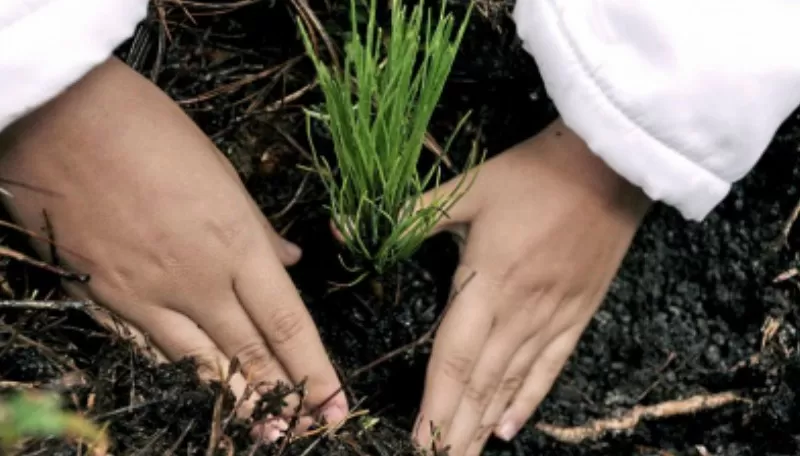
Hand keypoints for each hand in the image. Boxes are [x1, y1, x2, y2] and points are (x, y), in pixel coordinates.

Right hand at [0, 58, 347, 437]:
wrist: (62, 118)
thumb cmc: (150, 131)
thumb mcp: (221, 172)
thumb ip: (256, 228)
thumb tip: (286, 260)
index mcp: (236, 244)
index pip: (287, 324)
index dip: (315, 371)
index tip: (336, 404)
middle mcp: (198, 281)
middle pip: (250, 354)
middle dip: (283, 398)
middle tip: (306, 433)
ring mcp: (147, 295)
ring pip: (200, 365)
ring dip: (235, 402)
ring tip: (263, 434)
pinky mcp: (102, 298)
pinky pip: (147, 350)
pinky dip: (176, 375)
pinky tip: (193, 395)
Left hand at [412, 119, 650, 454]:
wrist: (610, 166)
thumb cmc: (534, 173)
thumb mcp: (470, 186)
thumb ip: (411, 215)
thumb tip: (343, 225)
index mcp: (487, 280)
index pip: (454, 357)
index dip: (435, 404)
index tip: (419, 441)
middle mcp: (519, 310)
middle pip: (480, 382)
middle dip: (456, 429)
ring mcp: (552, 316)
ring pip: (512, 383)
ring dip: (484, 424)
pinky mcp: (578, 314)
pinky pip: (550, 367)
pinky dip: (528, 401)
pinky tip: (510, 428)